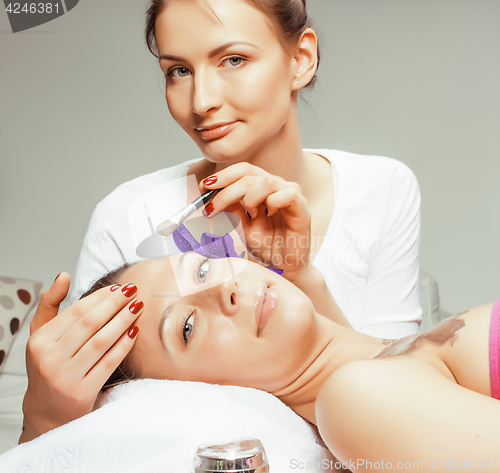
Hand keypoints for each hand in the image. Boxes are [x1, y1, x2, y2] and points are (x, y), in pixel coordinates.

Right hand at [20, 274, 142, 442]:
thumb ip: (50, 304)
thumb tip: (63, 275)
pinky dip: (124, 345)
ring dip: (123, 320)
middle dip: (114, 304)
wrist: (47, 412)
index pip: (75, 312)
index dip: (99, 297)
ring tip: (138, 306)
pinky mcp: (82, 393)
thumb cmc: (49, 365)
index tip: (118, 287)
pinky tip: (135, 331)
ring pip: (101, 341)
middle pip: (89, 323)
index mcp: (39, 342)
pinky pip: (108, 363)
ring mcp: (65, 378)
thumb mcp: (41, 335)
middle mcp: (49, 359)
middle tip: (133, 290)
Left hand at [200, 163, 311, 283]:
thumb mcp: (241, 225)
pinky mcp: (302, 208)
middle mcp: (277, 187)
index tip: (204, 187)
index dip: (222, 176)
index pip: (242, 170)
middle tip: (213, 206)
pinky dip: (273, 202)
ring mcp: (290, 195)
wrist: (283, 267)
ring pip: (267, 181)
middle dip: (227, 189)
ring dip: (250, 198)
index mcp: (262, 187)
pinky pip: (288, 194)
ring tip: (250, 215)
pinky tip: (268, 215)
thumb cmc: (266, 245)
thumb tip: (211, 194)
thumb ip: (231, 208)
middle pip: (250, 174)